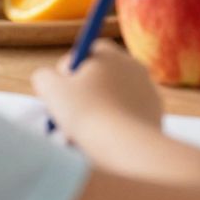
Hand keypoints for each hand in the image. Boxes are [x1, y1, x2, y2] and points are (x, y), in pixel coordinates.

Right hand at [32, 43, 162, 145]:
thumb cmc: (87, 114)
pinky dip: (117, 125)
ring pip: (115, 98)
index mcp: (111, 54)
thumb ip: (44, 76)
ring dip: (99, 111)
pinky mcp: (156, 115)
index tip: (60, 91)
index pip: (87, 50)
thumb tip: (47, 77)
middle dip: (84, 93)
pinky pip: (129, 115)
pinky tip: (106, 142)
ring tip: (85, 135)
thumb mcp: (52, 91)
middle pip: (101, 75)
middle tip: (69, 116)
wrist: (129, 148)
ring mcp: (148, 91)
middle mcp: (133, 66)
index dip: (69, 69)